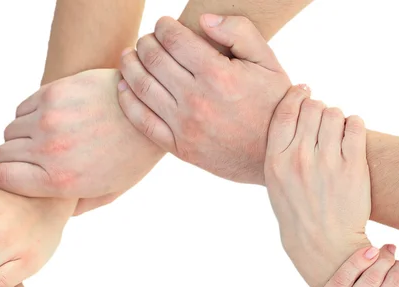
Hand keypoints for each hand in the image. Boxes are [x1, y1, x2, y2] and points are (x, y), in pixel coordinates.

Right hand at [0, 69, 163, 209]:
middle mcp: (48, 150)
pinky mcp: (51, 93)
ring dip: (20, 138)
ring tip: (43, 141)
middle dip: (9, 161)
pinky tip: (50, 121)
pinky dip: (29, 117)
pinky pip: (22, 109)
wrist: (148, 110)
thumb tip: (49, 210)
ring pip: (10, 131)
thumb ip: (76, 205)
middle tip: (26, 161)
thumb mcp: (109, 192)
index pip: (1, 179)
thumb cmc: (131, 156)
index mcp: (60, 180)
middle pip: (1, 155)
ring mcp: (48, 119)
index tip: (0, 178)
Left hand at [117, 15, 290, 184]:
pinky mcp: (179, 148)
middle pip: (154, 60)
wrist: (275, 155)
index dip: (163, 26)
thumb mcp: (267, 61)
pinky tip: (123, 87)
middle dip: (145, 43)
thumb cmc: (272, 104)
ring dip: (129, 66)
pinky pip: (143, 122)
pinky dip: (127, 101)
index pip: (174, 39)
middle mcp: (196, 100)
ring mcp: (185, 126)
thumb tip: (203, 19)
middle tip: (146, 41)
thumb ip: (238, 31)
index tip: (163, 25)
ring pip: (143, 88)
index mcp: (217, 74)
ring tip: (128, 57)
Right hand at [265, 85, 371, 286]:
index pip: (285, 112)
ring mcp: (326, 163)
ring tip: (336, 133)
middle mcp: (299, 159)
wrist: (322, 243)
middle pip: (312, 108)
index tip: (304, 90)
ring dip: (337, 118)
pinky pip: (355, 126)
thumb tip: (299, 110)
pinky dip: (354, 125)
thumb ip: (282, 149)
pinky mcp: (352, 167)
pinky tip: (350, 136)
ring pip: (334, 113)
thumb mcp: (276, 182)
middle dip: (318, 109)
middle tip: (322, 121)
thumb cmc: (297, 211)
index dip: (296, 95)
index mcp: (275, 162)